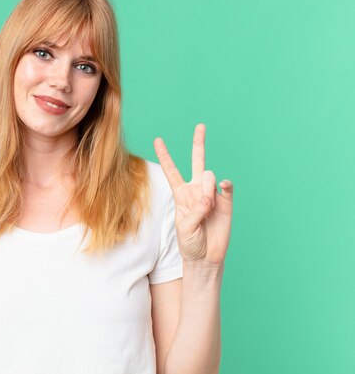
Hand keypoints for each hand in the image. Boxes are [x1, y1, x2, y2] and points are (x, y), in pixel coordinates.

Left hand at [154, 124, 233, 265]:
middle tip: (200, 126)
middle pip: (197, 161)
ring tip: (206, 208)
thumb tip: (210, 196)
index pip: (171, 171)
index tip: (157, 139)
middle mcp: (197, 189)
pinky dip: (225, 185)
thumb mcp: (185, 227)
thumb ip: (196, 209)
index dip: (165, 155)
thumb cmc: (190, 242)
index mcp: (181, 194)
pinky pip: (227, 187)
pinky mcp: (226, 202)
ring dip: (207, 190)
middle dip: (198, 143)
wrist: (205, 257)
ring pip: (209, 176)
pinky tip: (223, 186)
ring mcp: (212, 194)